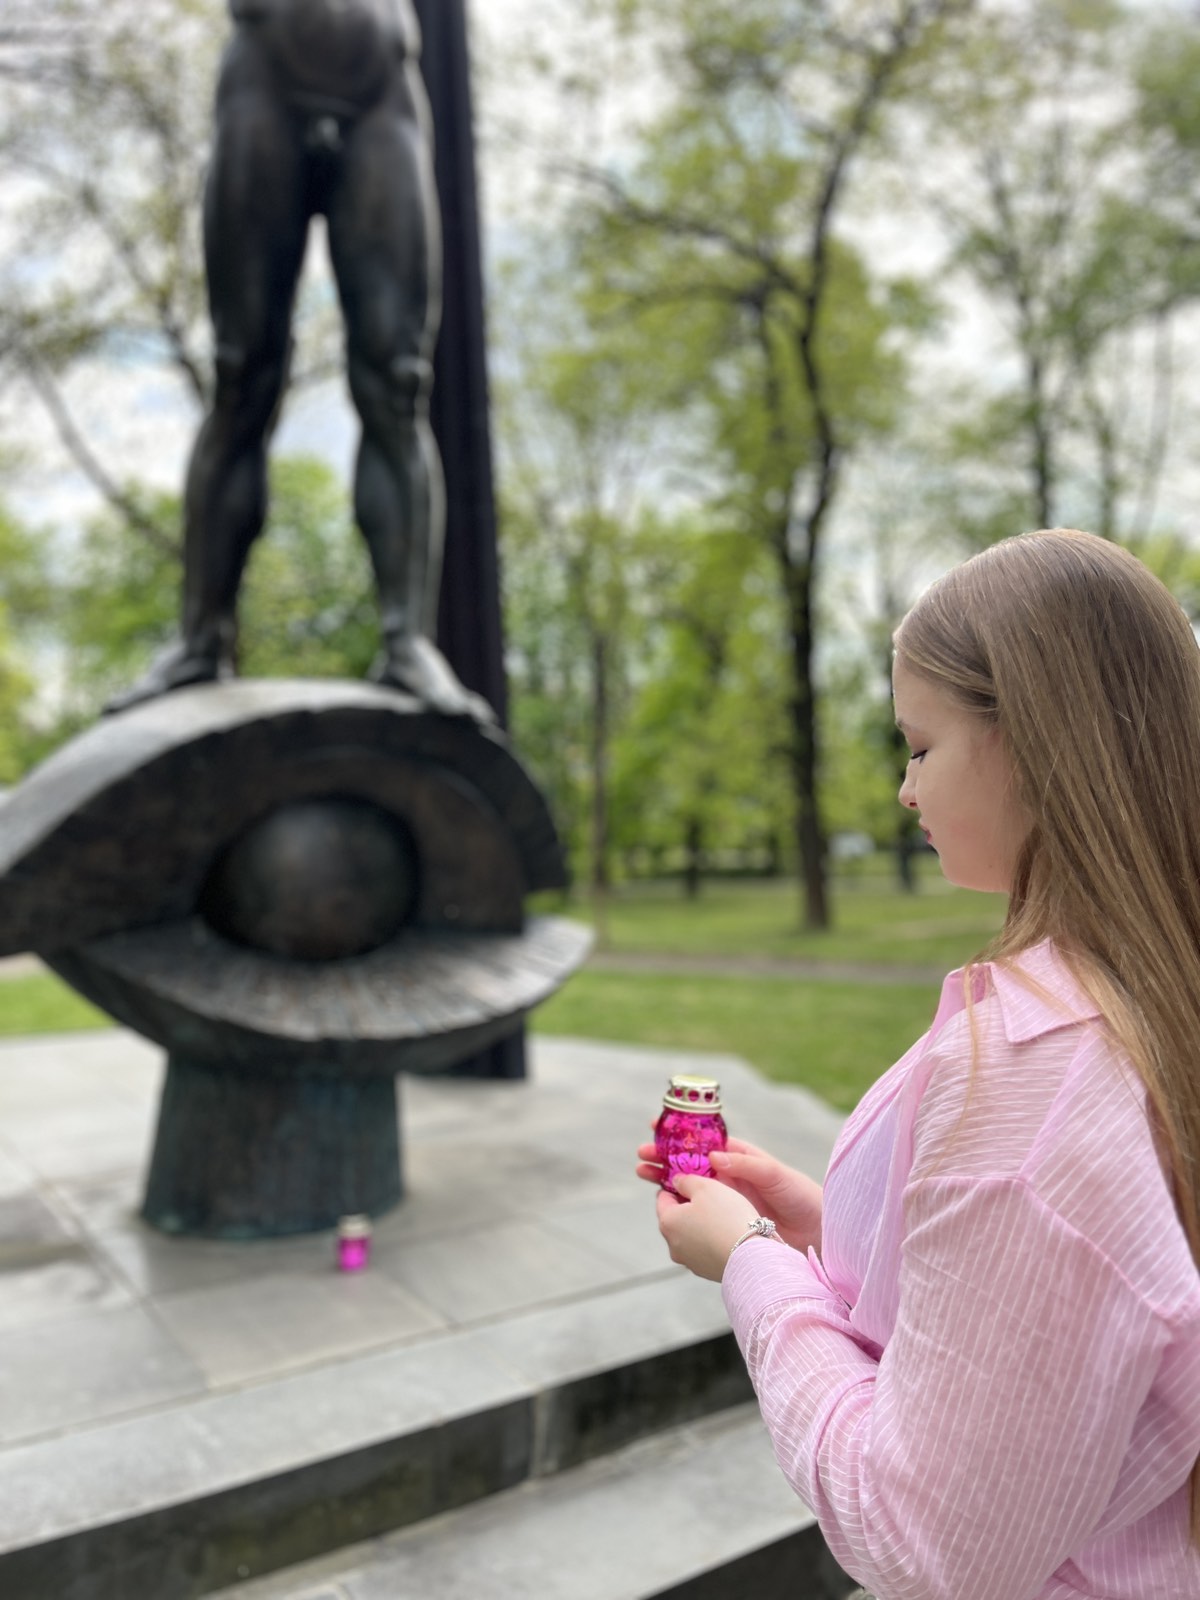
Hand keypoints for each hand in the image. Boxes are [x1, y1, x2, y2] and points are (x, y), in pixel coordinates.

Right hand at [637, 1133, 821, 1255]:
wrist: (817, 1235)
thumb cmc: (801, 1198)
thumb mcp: (776, 1175)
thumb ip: (747, 1164)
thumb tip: (714, 1156)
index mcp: (739, 1158)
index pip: (703, 1142)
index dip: (680, 1134)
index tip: (658, 1124)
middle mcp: (728, 1178)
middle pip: (688, 1164)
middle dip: (664, 1157)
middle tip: (642, 1154)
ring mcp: (724, 1201)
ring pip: (687, 1187)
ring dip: (664, 1179)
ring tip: (643, 1173)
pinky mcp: (724, 1223)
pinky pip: (696, 1212)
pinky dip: (678, 1207)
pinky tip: (662, 1205)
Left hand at [656, 1175, 758, 1281]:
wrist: (751, 1257)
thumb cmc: (727, 1219)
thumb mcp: (706, 1187)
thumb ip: (686, 1181)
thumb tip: (677, 1182)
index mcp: (667, 1222)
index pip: (663, 1198)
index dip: (677, 1187)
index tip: (691, 1182)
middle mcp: (673, 1245)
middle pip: (676, 1218)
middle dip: (690, 1207)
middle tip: (711, 1198)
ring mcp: (688, 1261)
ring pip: (690, 1235)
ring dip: (700, 1225)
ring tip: (723, 1217)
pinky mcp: (705, 1271)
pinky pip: (704, 1249)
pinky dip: (711, 1241)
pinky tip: (727, 1234)